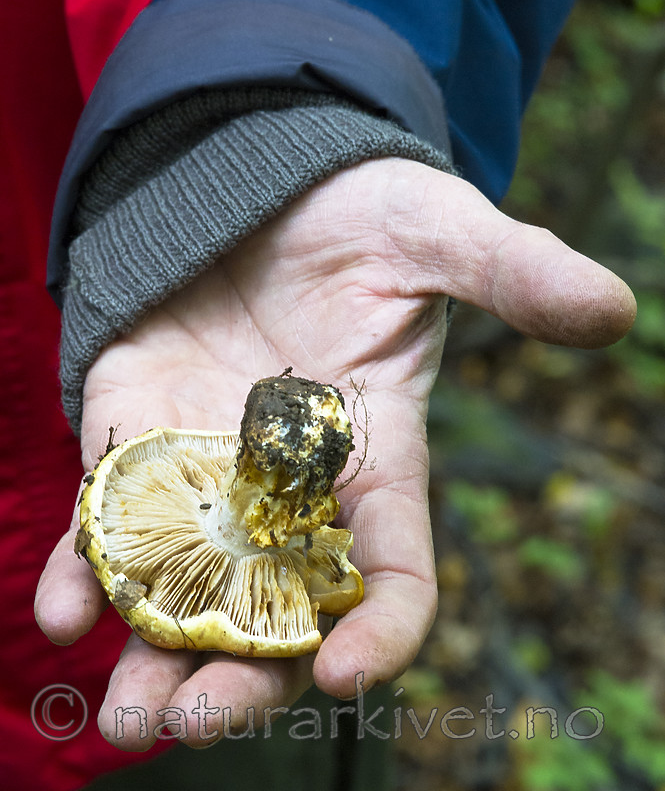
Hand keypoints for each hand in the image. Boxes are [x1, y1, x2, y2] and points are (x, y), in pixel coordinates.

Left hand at [35, 159, 634, 747]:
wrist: (263, 176)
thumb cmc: (361, 209)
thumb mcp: (436, 231)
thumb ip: (512, 272)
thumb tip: (612, 308)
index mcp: (372, 456)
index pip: (391, 566)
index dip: (383, 627)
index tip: (352, 670)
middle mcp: (289, 484)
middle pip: (276, 609)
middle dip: (245, 676)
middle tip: (199, 724)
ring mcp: (208, 465)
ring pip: (186, 588)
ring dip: (154, 656)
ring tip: (125, 718)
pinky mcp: (139, 433)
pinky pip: (109, 518)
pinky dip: (85, 569)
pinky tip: (62, 611)